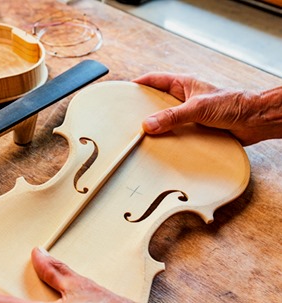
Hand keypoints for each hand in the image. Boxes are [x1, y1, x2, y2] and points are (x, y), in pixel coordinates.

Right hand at [133, 73, 281, 144]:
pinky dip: (168, 140)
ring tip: (141, 135)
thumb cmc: (234, 104)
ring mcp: (189, 114)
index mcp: (184, 84)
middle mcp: (184, 99)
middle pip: (156, 102)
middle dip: (142, 109)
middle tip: (128, 118)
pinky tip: (161, 146)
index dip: (138, 84)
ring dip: (156, 127)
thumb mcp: (198, 108)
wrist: (256, 120)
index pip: (154, 80)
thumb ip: (172, 116)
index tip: (123, 91)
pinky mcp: (195, 129)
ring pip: (165, 120)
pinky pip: (176, 134)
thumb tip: (148, 124)